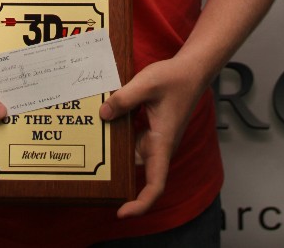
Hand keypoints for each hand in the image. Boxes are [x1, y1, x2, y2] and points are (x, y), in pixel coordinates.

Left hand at [99, 58, 204, 218]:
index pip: (156, 185)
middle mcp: (160, 146)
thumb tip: (103, 115)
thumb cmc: (175, 79)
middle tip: (92, 168)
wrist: (191, 71)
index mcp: (163, 142)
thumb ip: (123, 99)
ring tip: (92, 143)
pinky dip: (119, 135)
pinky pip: (133, 139)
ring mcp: (156, 138)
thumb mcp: (146, 83)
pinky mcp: (152, 130)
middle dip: (118, 173)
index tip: (122, 212)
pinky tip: (105, 122)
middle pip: (137, 170)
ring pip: (132, 153)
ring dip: (116, 151)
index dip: (140, 204)